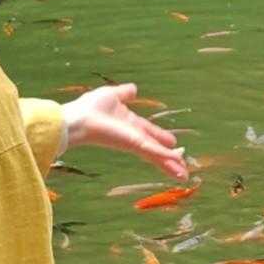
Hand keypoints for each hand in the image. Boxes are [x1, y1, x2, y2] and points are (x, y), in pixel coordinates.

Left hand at [64, 82, 188, 179]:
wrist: (79, 120)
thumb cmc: (90, 108)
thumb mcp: (112, 95)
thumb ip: (124, 93)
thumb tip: (134, 88)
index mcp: (129, 124)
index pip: (149, 133)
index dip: (162, 138)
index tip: (174, 144)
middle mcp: (133, 137)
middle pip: (156, 150)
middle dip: (170, 159)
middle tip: (183, 168)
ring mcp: (134, 143)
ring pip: (157, 155)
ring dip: (171, 165)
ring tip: (184, 175)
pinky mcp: (134, 145)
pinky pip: (154, 151)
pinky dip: (166, 156)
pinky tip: (178, 162)